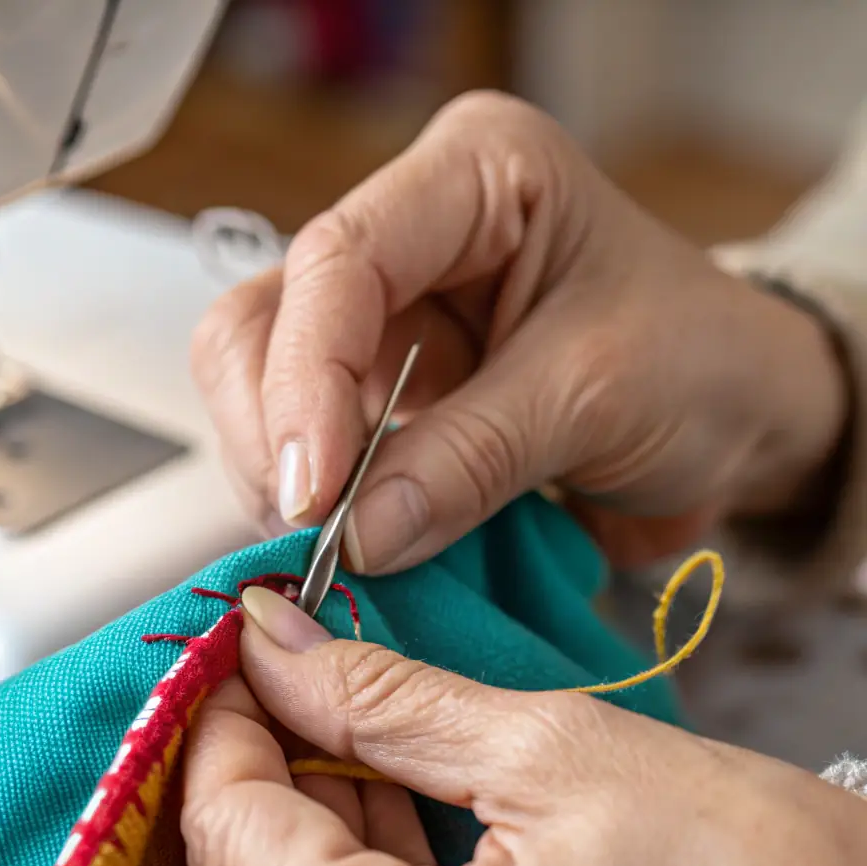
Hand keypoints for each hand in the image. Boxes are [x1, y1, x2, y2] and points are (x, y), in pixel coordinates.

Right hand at [191, 92, 843, 573]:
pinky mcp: (382, 404)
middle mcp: (408, 239)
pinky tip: (348, 547)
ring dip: (280, 480)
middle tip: (311, 535)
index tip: (313, 495)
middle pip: (265, 323)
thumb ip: (470, 459)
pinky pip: (307, 454)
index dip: (307, 382)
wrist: (742, 419)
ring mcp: (386, 325)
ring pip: (259, 391)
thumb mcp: (597, 396)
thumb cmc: (701, 364)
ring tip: (331, 550)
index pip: (338, 262)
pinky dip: (314, 511)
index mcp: (471, 177)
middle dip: (275, 436)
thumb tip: (352, 538)